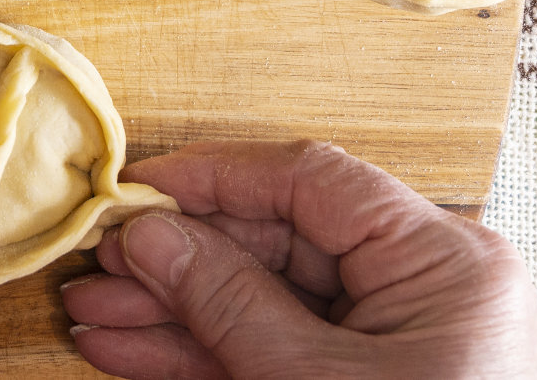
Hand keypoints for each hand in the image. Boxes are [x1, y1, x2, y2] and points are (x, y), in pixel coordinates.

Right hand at [62, 139, 536, 379]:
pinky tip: (132, 350)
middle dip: (175, 259)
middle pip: (275, 239)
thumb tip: (148, 233)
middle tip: (98, 264)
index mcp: (441, 263)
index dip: (211, 178)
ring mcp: (391, 338)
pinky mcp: (361, 379)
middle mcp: (421, 286)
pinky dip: (205, 350)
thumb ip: (227, 301)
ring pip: (262, 297)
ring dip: (173, 309)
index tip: (134, 190)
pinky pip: (275, 346)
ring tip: (94, 315)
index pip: (308, 179)